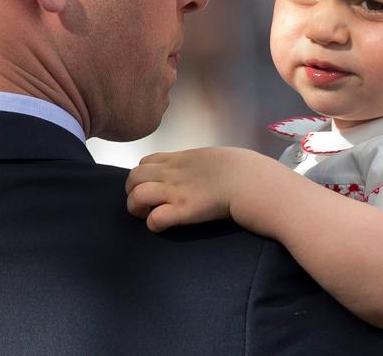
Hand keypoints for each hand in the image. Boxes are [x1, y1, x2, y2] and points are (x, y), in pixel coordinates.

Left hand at [125, 147, 255, 232]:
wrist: (250, 181)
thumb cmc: (241, 169)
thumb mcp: (213, 158)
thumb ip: (198, 164)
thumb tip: (200, 171)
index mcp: (179, 159)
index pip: (146, 162)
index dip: (143, 175)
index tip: (152, 186)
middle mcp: (172, 173)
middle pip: (133, 176)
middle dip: (132, 191)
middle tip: (145, 203)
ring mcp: (175, 192)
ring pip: (136, 195)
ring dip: (136, 207)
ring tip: (147, 214)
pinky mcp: (182, 211)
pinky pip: (154, 219)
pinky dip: (153, 224)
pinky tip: (163, 225)